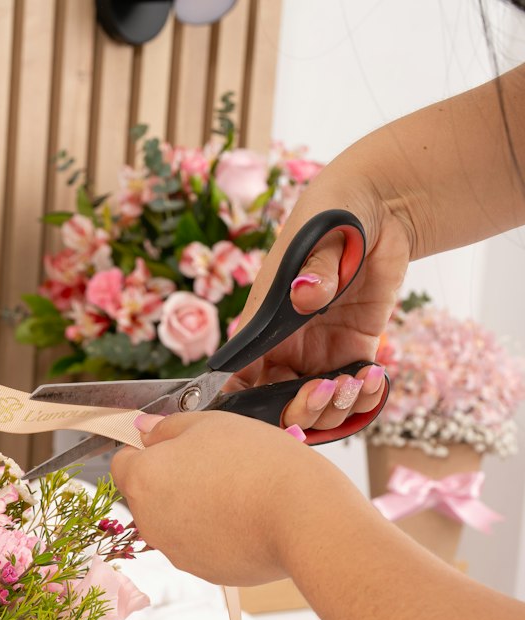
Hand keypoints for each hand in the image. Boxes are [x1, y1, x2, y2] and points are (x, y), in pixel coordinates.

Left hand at [110, 411, 346, 586]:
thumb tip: (143, 431)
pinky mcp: (201, 571)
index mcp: (142, 479)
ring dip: (192, 507)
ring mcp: (173, 550)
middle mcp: (148, 520)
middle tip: (215, 465)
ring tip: (235, 492)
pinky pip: (198, 545)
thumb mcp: (210, 424)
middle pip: (147, 495)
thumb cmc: (256, 461)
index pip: (122, 462)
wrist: (300, 516)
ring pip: (173, 522)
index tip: (177, 446)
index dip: (147, 450)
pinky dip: (214, 533)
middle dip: (170, 480)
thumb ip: (168, 427)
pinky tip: (244, 519)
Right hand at [226, 164, 413, 434]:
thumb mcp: (320, 236)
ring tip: (355, 381)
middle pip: (278, 404)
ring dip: (334, 410)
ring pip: (317, 408)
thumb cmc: (334, 213)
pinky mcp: (355, 351)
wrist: (381, 204)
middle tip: (324, 390)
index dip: (244, 407)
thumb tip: (305, 295)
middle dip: (298, 412)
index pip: (239, 378)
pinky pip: (355, 393)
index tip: (264, 414)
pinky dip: (365, 399)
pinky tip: (376, 378)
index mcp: (263, 325)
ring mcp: (321, 353)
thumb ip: (314, 270)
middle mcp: (287, 347)